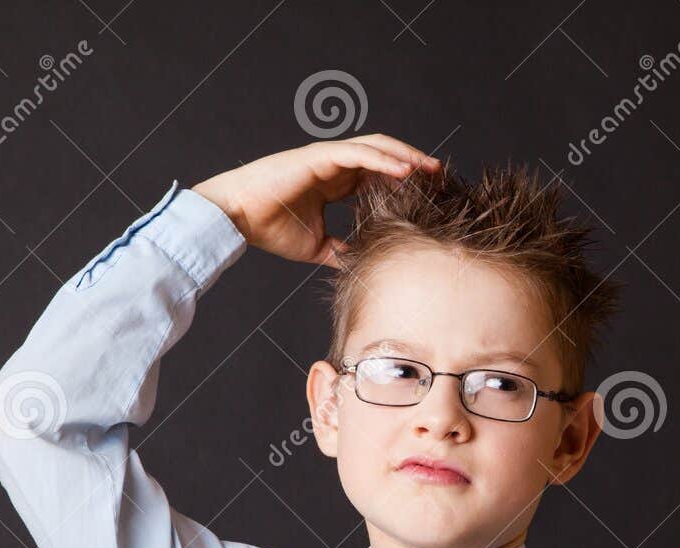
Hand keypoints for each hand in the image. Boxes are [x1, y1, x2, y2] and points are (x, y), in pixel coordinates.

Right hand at [192, 135, 440, 267]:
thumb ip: (340, 251)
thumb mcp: (317, 247)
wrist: (239, 219)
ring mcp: (327, 158)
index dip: (404, 182)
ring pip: (376, 149)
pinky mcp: (318, 156)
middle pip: (383, 157)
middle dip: (413, 164)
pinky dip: (384, 160)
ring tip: (431, 168)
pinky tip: (405, 170)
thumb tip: (362, 267)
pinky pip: (359, 154)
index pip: (377, 175)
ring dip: (406, 156)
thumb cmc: (269, 228)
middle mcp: (334, 166)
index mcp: (334, 183)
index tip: (429, 194)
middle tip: (440, 176)